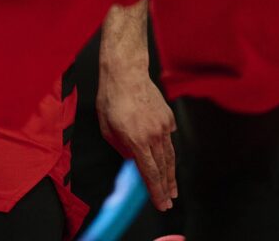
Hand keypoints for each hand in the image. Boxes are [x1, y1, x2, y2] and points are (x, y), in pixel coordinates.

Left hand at [97, 62, 176, 210]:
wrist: (126, 73)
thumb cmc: (111, 98)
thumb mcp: (105, 127)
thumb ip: (119, 147)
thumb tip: (131, 158)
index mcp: (136, 140)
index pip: (150, 173)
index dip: (156, 192)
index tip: (162, 205)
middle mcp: (154, 135)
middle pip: (163, 168)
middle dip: (166, 188)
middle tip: (169, 201)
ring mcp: (164, 126)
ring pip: (170, 156)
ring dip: (171, 174)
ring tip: (172, 188)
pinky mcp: (169, 118)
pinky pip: (169, 138)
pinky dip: (167, 148)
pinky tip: (165, 157)